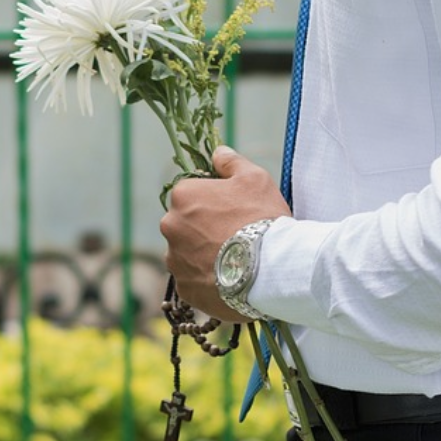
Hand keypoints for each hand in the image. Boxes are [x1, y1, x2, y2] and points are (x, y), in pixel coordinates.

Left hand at [159, 146, 290, 321]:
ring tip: (233, 261)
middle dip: (203, 229)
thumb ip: (231, 163)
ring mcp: (175, 260)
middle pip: (185, 225)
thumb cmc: (262, 218)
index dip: (212, 202)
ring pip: (186, 253)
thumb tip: (217, 152)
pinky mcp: (184, 288)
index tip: (232, 211)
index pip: (191, 194)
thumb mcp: (254, 179)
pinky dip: (206, 279)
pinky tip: (229, 278)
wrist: (271, 269)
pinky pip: (192, 280)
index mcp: (183, 196)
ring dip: (202, 255)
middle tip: (234, 236)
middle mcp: (170, 226)